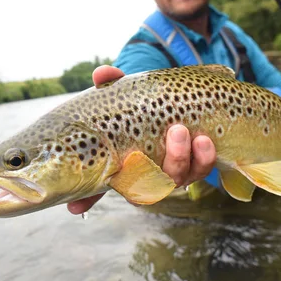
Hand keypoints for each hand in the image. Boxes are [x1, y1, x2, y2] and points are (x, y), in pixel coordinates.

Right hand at [66, 65, 216, 214]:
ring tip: (183, 131)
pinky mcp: (195, 167)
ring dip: (179, 159)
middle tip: (163, 135)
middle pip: (141, 189)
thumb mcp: (126, 91)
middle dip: (152, 170)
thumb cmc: (146, 102)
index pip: (97, 186)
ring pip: (174, 180)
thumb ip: (112, 83)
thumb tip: (101, 73)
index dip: (85, 198)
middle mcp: (143, 173)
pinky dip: (203, 158)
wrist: (186, 100)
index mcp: (119, 161)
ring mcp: (169, 172)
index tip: (75, 206)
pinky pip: (200, 171)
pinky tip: (205, 140)